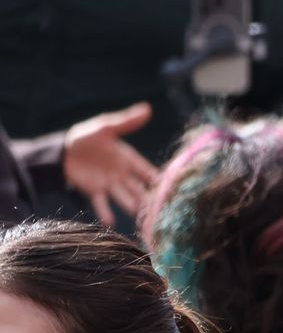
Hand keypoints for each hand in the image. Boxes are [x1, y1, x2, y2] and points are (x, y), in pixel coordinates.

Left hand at [62, 102, 157, 223]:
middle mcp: (122, 174)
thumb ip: (126, 122)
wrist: (62, 150)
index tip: (171, 189)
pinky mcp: (94, 191)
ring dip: (134, 208)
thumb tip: (147, 109)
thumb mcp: (105, 127)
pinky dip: (106, 213)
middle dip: (151, 199)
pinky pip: (102, 204)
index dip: (159, 180)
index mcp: (128, 158)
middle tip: (162, 211)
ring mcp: (109, 184)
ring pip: (126, 198)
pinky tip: (111, 223)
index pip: (148, 171)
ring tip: (143, 219)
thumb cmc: (86, 136)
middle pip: (140, 189)